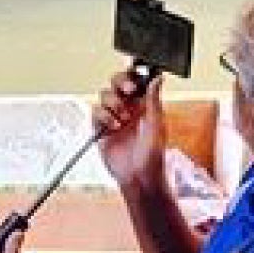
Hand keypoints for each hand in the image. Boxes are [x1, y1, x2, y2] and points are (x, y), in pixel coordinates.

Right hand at [93, 63, 167, 186]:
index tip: (136, 78)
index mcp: (143, 104)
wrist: (138, 177)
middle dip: (120, 83)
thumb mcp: (156, 125)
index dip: (132, 75)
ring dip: (114, 103)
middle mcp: (127, 108)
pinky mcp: (100, 128)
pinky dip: (104, 117)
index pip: (134, 80)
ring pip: (105, 95)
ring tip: (123, 119)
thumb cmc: (153, 155)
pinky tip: (114, 127)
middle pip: (116, 83)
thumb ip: (153, 100)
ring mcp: (113, 117)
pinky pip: (96, 112)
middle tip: (129, 90)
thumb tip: (157, 78)